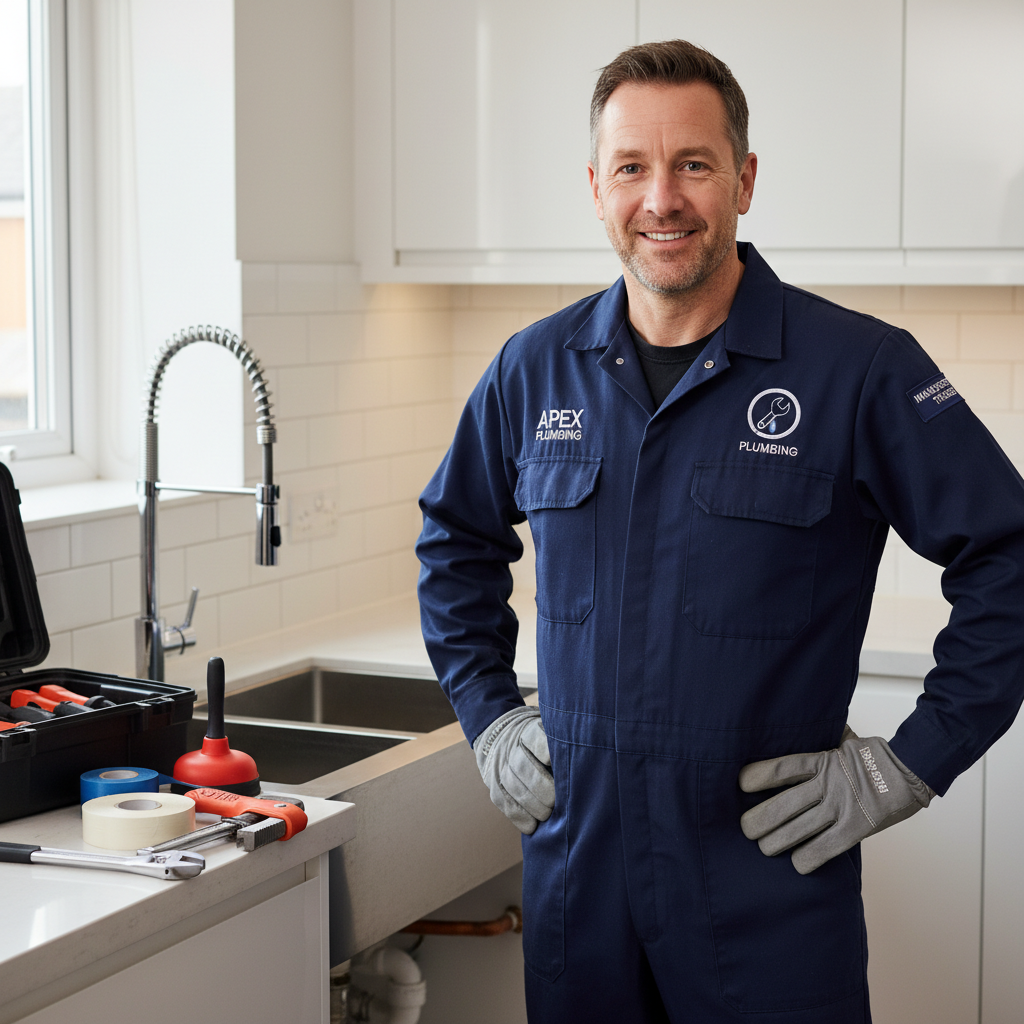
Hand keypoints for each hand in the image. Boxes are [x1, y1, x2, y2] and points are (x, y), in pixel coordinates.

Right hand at [473, 707, 553, 834]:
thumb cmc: (538, 740)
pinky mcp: (494, 785)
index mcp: (527, 731)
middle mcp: (510, 747)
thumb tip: (587, 760)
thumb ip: (562, 743)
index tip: (555, 763)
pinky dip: (518, 816)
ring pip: (513, 786)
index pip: (534, 738)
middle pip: (523, 766)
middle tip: (555, 801)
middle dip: (541, 787)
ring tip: (547, 815)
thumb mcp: (547, 731)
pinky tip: (531, 826)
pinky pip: (503, 802)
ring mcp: (499, 766)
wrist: (498, 736)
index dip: (545, 751)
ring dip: (531, 805)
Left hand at [738, 727, 932, 874]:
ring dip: (775, 842)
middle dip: (758, 821)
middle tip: (745, 828)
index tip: (740, 784)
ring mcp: (842, 809)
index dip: (758, 776)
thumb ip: (820, 737)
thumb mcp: (842, 740)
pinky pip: (824, 850)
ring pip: (797, 831)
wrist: (912, 772)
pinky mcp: (855, 831)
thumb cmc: (872, 756)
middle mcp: (828, 785)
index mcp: (822, 761)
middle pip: (782, 806)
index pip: (782, 768)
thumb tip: (801, 722)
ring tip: (764, 847)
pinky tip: (797, 862)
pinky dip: (806, 859)